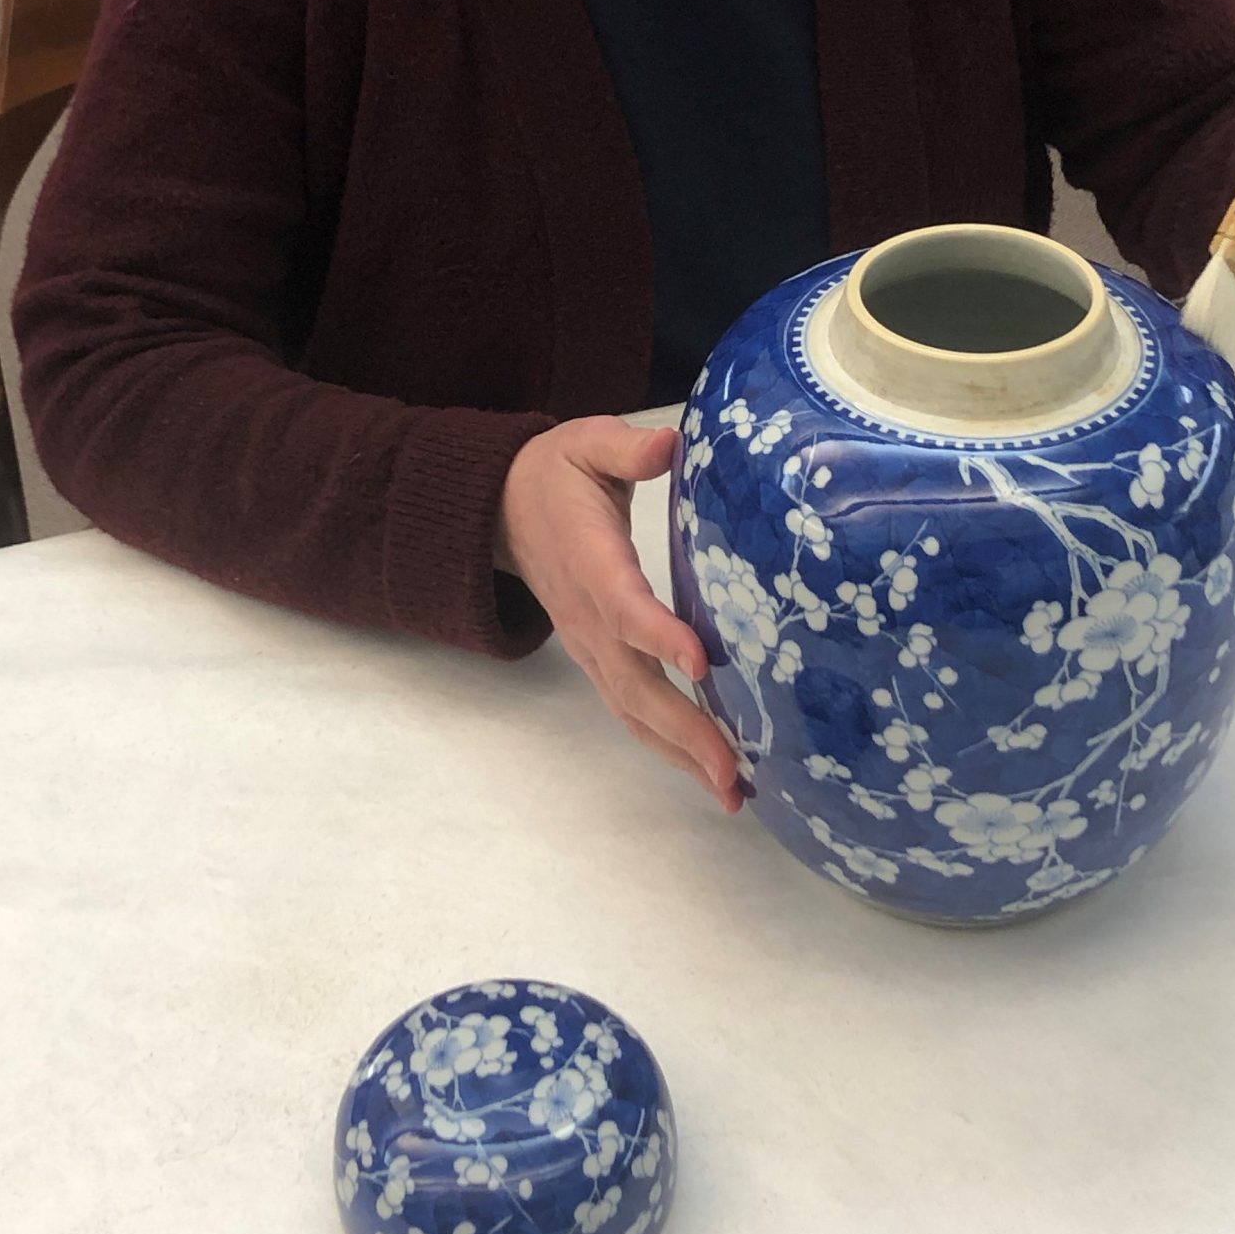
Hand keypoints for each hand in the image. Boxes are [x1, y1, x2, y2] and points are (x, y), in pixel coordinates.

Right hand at [497, 418, 742, 811]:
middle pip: (633, 683)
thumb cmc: (557, 473)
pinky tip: (709, 770)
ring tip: (731, 790)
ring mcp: (590, 645)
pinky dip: (668, 745)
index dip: (659, 636)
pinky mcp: (599, 658)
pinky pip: (632, 709)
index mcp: (590, 562)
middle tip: (732, 769)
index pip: (624, 606)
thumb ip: (626, 448)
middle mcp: (588, 618)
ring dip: (680, 752)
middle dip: (682, 729)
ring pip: (633, 709)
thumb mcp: (587, 443)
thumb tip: (667, 445)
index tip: (701, 662)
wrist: (502, 508)